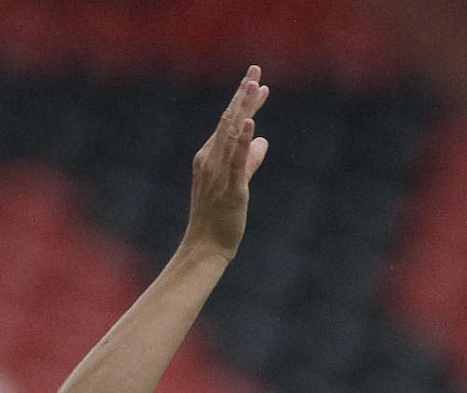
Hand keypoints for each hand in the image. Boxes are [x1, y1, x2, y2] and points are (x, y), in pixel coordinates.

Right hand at [185, 67, 268, 261]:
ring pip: (231, 136)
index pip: (228, 124)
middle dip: (243, 95)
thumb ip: (249, 161)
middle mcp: (209, 163)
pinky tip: (249, 123)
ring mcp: (218, 175)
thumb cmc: (217, 220)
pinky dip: (241, 141)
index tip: (256, 81)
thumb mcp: (236, 185)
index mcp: (208, 159)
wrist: (204, 250)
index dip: (243, 101)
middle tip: (255, 69)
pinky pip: (236, 162)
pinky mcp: (230, 189)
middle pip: (228, 122)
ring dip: (243, 109)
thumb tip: (263, 141)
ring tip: (254, 85)